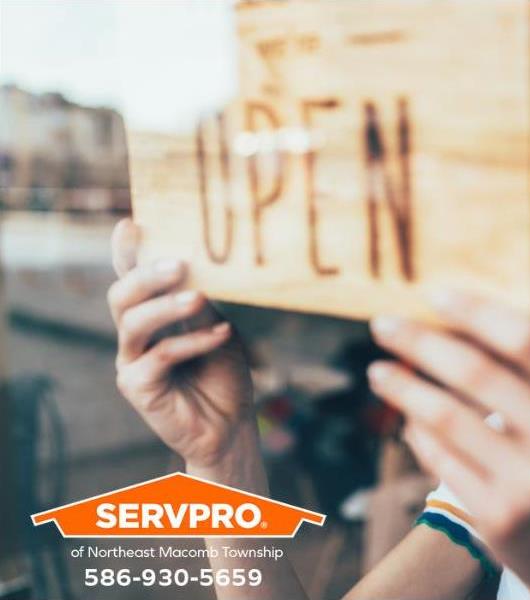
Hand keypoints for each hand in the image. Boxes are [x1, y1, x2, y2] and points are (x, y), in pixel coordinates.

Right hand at [108, 219, 254, 471]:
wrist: (231, 425)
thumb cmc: (223, 373)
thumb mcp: (217, 328)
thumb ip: (201, 303)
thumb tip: (193, 269)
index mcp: (152, 315)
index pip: (132, 278)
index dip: (126, 252)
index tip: (130, 223)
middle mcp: (135, 335)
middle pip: (122, 295)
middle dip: (146, 275)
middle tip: (179, 263)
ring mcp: (132, 361)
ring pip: (133, 322)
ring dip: (167, 306)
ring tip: (199, 297)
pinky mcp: (137, 387)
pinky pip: (160, 356)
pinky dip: (192, 342)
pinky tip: (221, 335)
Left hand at [367, 290, 529, 596]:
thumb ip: (526, 368)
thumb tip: (449, 318)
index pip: (526, 337)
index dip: (475, 310)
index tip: (432, 294)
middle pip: (475, 370)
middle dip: (419, 341)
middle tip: (382, 324)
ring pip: (445, 416)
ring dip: (402, 386)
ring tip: (377, 371)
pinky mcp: (499, 515)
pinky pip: (439, 457)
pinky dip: (416, 431)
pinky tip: (407, 418)